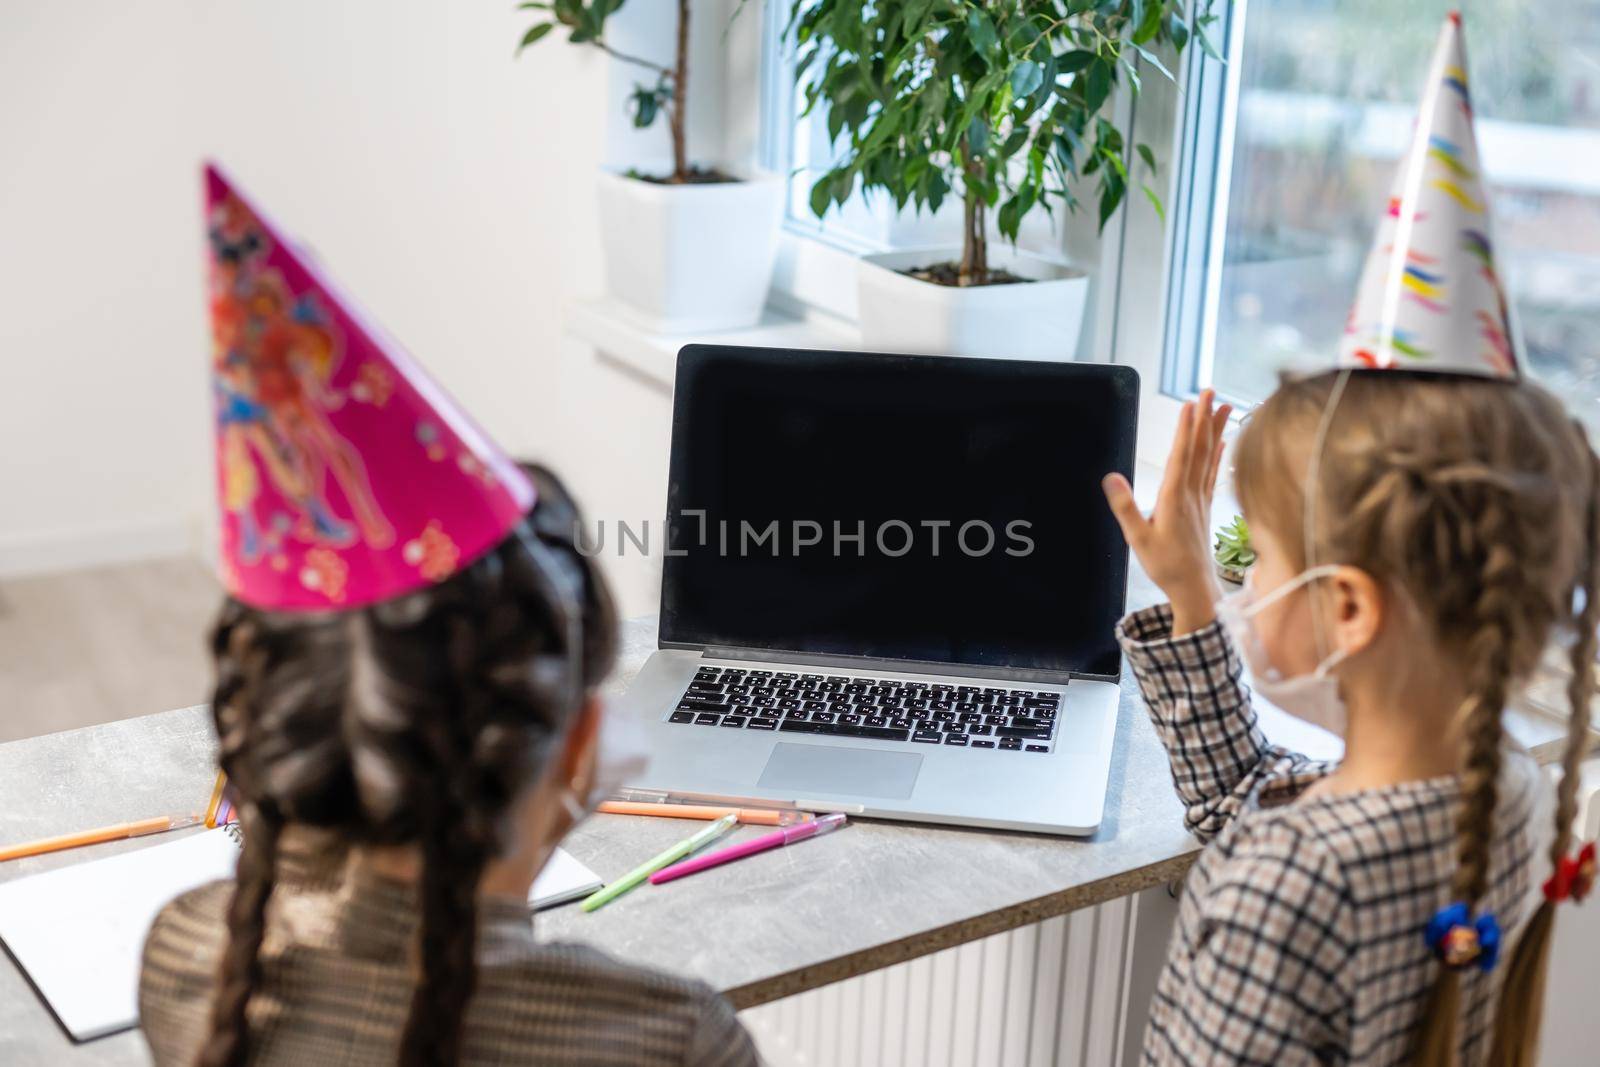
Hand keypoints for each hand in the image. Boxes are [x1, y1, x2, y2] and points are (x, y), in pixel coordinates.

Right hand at [1103, 389, 1231, 634]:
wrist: (1195, 589)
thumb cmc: (1165, 566)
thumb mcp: (1137, 538)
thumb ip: (1124, 507)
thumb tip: (1111, 476)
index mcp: (1174, 498)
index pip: (1182, 456)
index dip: (1186, 428)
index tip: (1191, 403)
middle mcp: (1192, 494)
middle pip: (1199, 449)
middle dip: (1204, 418)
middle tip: (1211, 390)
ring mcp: (1201, 499)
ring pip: (1210, 457)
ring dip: (1216, 429)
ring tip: (1225, 405)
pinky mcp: (1205, 507)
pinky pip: (1214, 473)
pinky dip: (1219, 453)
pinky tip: (1223, 441)